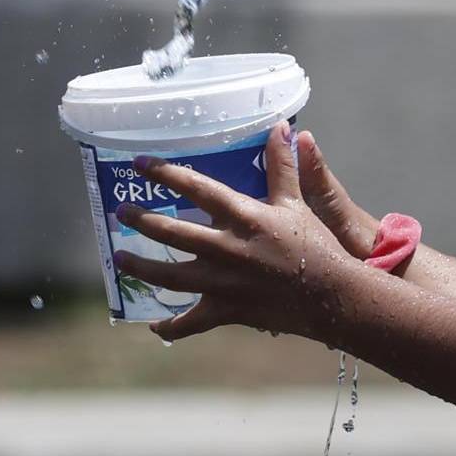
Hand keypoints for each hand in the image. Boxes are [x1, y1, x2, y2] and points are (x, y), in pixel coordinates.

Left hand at [112, 121, 363, 342]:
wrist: (335, 297)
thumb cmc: (316, 246)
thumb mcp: (297, 203)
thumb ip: (282, 166)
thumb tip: (281, 128)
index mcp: (244, 217)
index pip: (196, 188)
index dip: (165, 173)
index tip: (138, 164)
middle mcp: (228, 249)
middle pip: (172, 233)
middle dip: (142, 221)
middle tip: (121, 211)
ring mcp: (224, 283)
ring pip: (170, 277)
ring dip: (141, 267)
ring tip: (119, 257)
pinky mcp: (228, 311)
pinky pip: (193, 322)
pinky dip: (172, 328)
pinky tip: (154, 326)